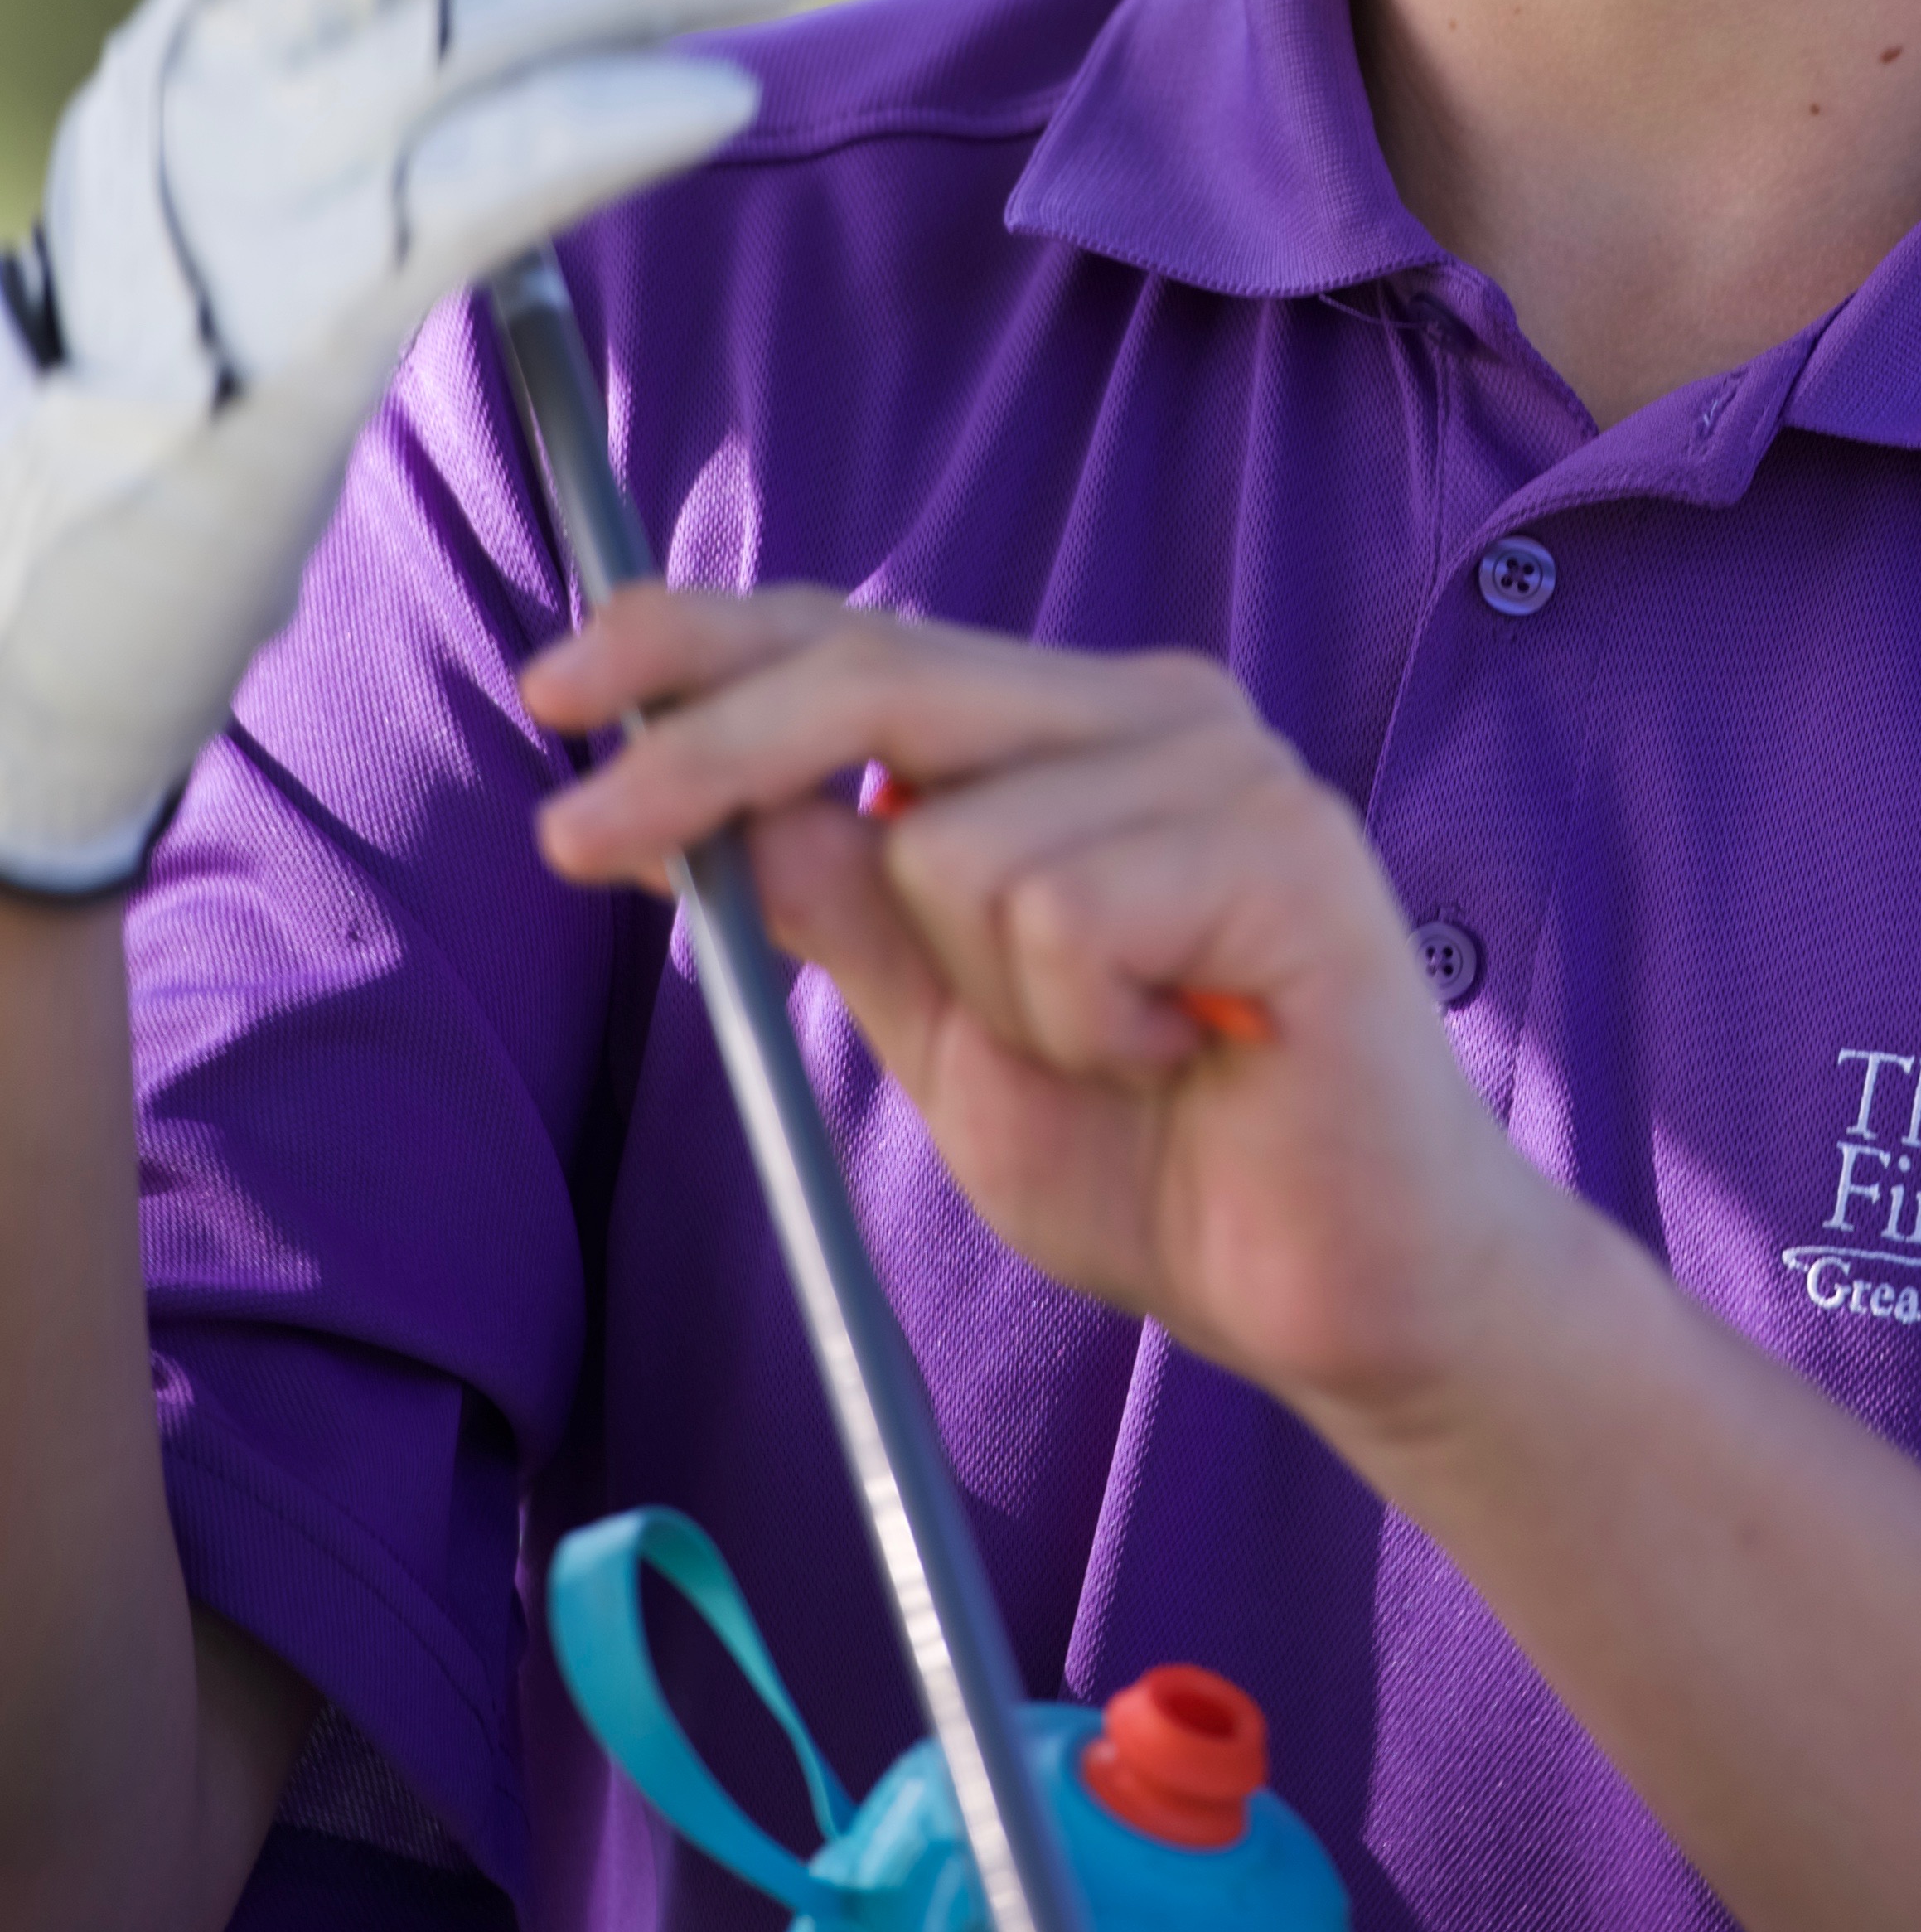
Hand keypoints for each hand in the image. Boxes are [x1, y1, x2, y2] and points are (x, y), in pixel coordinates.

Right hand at [0, 0, 814, 893]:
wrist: (39, 625)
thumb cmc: (175, 411)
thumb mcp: (232, 200)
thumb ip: (337, 81)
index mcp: (180, 41)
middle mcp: (197, 93)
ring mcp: (245, 207)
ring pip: (477, 10)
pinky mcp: (307, 335)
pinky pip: (486, 177)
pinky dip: (618, 114)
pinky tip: (718, 101)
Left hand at [527, 589, 1568, 1434]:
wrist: (1352, 1292)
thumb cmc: (1163, 1161)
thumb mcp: (949, 1040)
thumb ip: (852, 921)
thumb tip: (721, 810)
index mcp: (1077, 733)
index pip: (864, 639)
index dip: (703, 642)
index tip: (559, 683)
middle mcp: (1155, 713)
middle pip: (875, 674)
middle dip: (701, 753)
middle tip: (572, 841)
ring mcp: (1229, 767)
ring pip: (951, 840)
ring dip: (986, 999)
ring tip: (1117, 1058)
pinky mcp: (1285, 849)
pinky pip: (1060, 914)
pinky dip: (1082, 1026)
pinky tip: (1184, 1059)